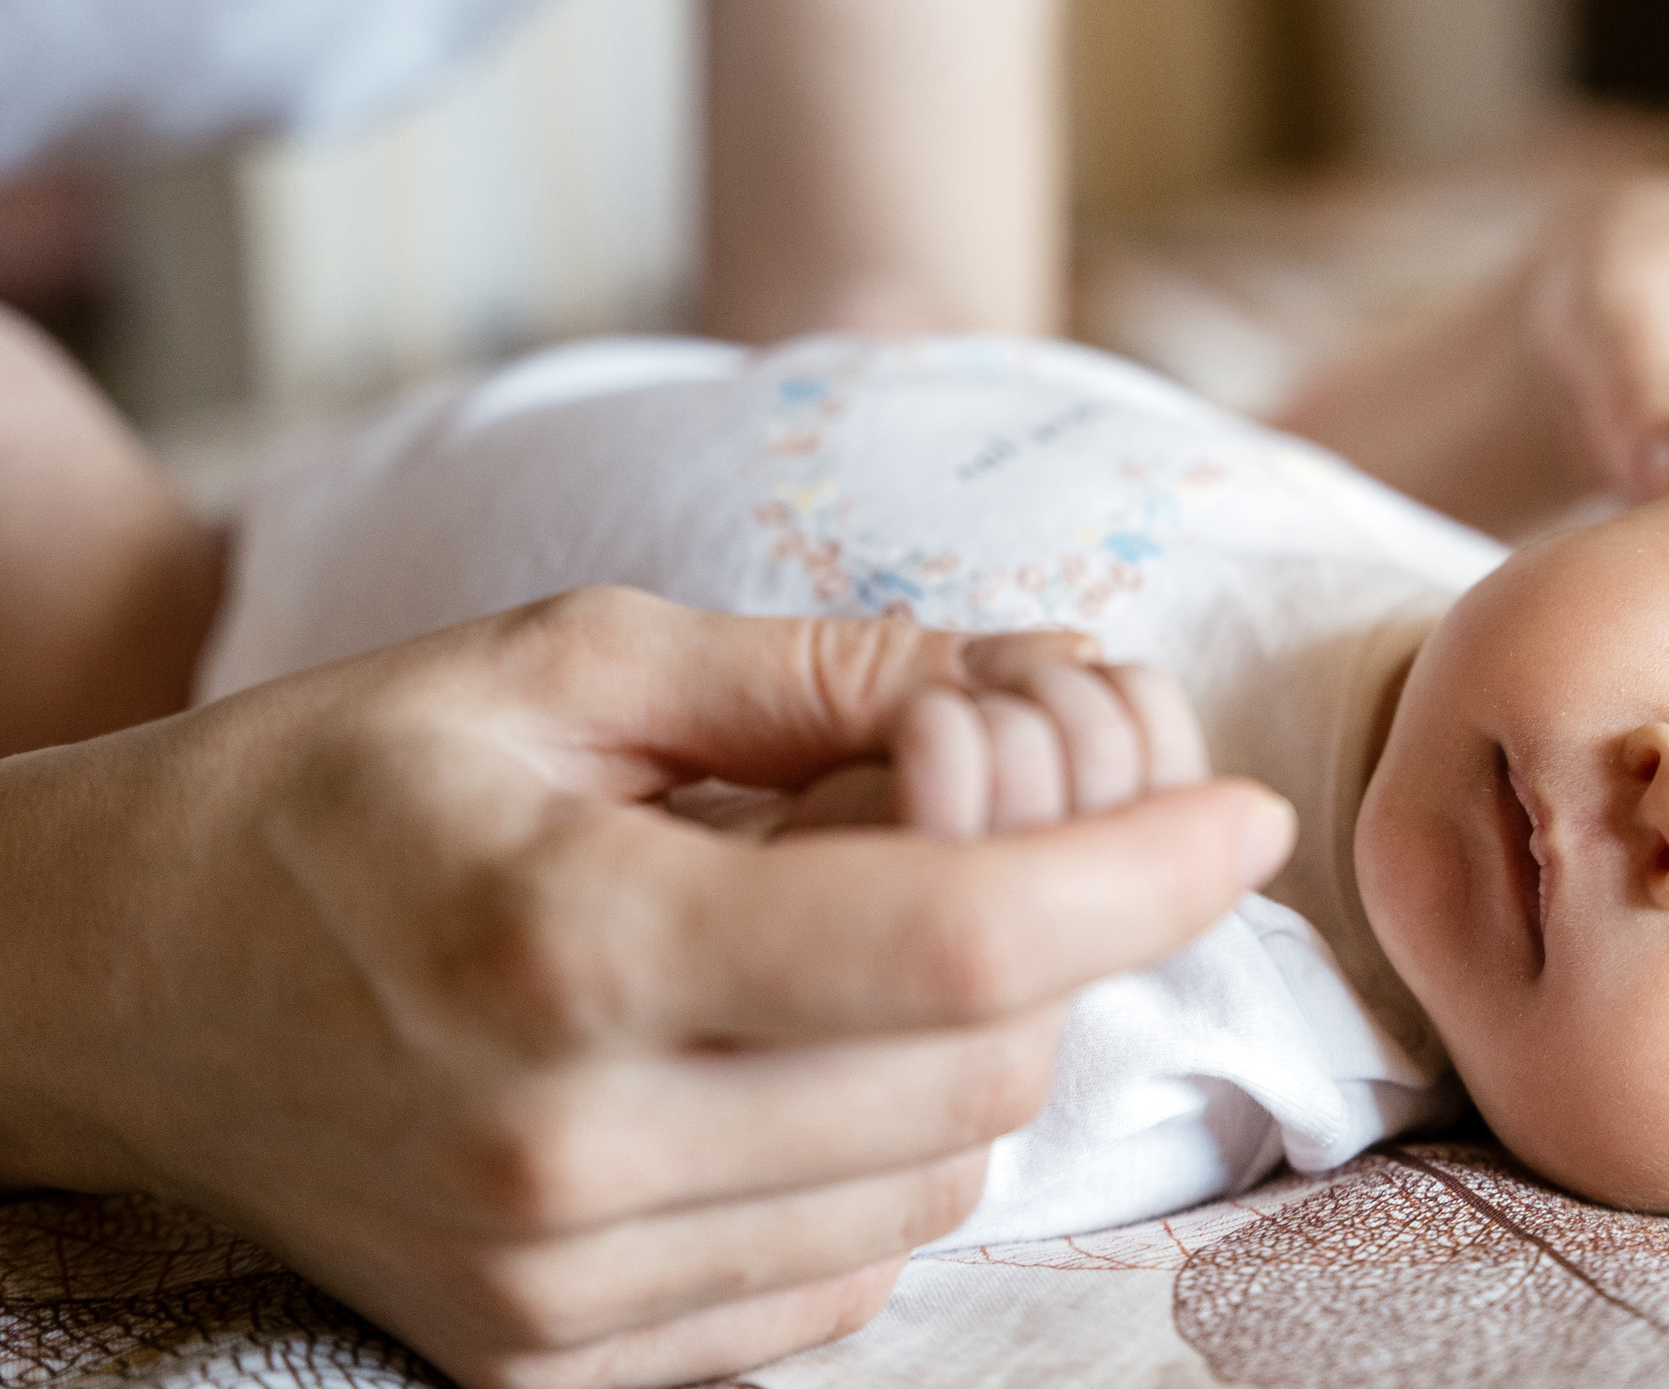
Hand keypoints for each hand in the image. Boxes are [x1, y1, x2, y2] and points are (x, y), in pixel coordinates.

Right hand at [0, 589, 1291, 1388]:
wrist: (107, 989)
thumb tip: (1035, 686)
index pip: (962, 942)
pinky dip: (888, 1155)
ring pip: (937, 1177)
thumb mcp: (560, 663)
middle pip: (981, 1066)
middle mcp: (574, 1152)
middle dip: (1049, 939)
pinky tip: (798, 1057)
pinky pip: (849, 1272)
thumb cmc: (333, 791)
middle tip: (984, 836)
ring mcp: (562, 1289)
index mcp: (576, 944)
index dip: (1141, 874)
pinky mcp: (557, 1362)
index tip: (1241, 815)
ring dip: (970, 1046)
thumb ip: (814, 674)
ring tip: (850, 939)